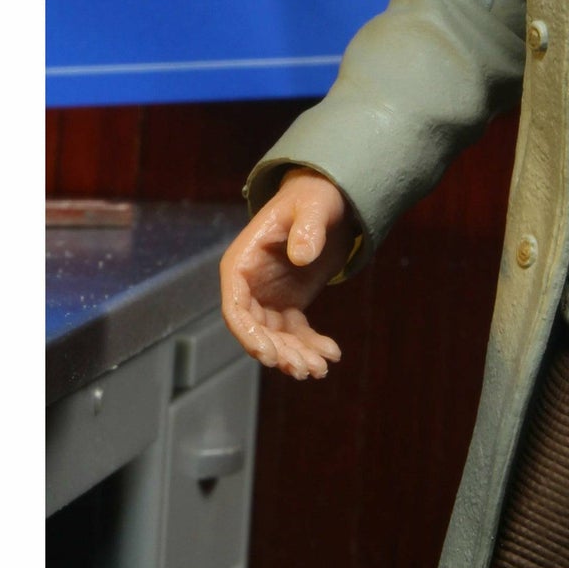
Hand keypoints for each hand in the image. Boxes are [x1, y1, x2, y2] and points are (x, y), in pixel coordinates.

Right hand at [219, 169, 349, 379]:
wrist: (328, 200)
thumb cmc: (313, 198)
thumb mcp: (313, 206)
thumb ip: (307, 227)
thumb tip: (301, 255)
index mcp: (242, 264)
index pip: (236, 308)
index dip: (249, 335)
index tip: (269, 355)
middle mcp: (250, 287)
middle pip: (256, 331)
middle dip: (279, 353)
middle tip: (305, 369)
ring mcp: (269, 298)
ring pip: (277, 339)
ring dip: (296, 356)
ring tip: (320, 369)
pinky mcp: (290, 305)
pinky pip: (296, 334)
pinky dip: (311, 346)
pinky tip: (332, 353)